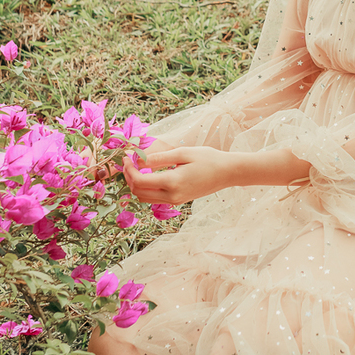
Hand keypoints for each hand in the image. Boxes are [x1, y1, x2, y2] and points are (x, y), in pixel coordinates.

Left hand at [121, 145, 237, 205]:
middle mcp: (172, 196)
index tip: (127, 156)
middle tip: (129, 160)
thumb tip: (137, 159)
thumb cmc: (208, 159)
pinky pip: (154, 198)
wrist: (227, 173)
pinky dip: (145, 188)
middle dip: (129, 177)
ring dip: (136, 184)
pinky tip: (148, 174)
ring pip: (144, 198)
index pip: (140, 181)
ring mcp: (175, 201)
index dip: (129, 169)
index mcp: (173, 182)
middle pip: (138, 192)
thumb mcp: (182, 153)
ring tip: (136, 166)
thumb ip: (158, 158)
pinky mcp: (177, 201)